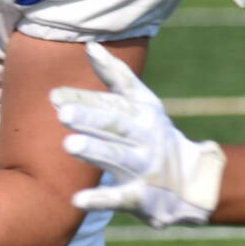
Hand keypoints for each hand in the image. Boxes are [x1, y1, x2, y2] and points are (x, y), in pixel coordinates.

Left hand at [52, 41, 225, 227]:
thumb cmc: (155, 135)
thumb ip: (116, 77)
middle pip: (116, 126)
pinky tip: (75, 199)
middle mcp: (145, 138)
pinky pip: (119, 198)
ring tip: (70, 145)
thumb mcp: (142, 103)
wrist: (191, 182)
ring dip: (96, 151)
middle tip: (63, 114)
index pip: (112, 104)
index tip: (54, 97)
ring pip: (118, 158)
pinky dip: (99, 199)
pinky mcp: (141, 198)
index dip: (84, 100)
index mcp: (142, 114)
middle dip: (91, 119)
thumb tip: (90, 46)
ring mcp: (144, 168)